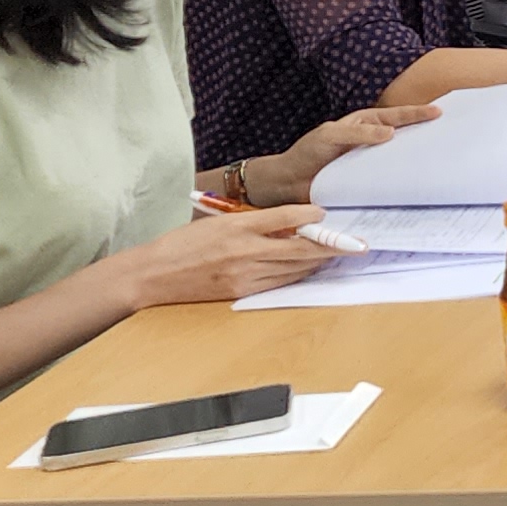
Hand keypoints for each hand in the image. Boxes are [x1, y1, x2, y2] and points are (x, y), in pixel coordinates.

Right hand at [119, 206, 351, 307]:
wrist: (152, 275)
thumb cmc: (182, 244)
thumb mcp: (218, 222)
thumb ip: (254, 222)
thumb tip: (291, 222)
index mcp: (236, 226)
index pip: (284, 217)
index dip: (310, 214)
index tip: (326, 212)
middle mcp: (243, 250)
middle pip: (297, 247)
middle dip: (329, 245)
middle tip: (354, 243)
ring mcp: (243, 275)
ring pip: (292, 268)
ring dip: (318, 262)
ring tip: (338, 255)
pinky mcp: (240, 292)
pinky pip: (278, 283)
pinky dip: (297, 275)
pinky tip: (309, 270)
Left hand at [246, 102, 435, 206]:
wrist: (288, 184)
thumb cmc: (306, 153)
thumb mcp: (329, 136)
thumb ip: (358, 133)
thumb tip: (390, 132)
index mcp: (365, 124)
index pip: (396, 116)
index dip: (417, 114)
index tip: (438, 112)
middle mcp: (373, 143)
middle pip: (405, 136)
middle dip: (426, 134)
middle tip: (450, 134)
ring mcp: (372, 164)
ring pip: (401, 160)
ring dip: (418, 161)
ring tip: (442, 161)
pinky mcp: (369, 185)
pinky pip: (390, 183)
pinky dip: (404, 184)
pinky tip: (417, 188)